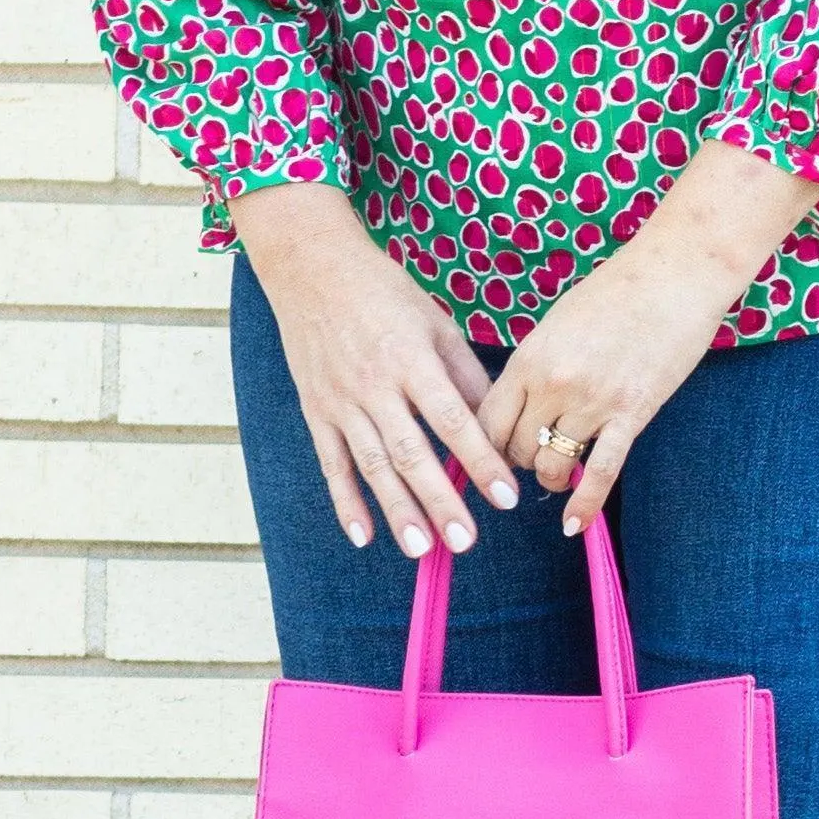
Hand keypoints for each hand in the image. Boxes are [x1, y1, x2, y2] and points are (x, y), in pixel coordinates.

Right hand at [232, 185, 522, 558]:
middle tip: (465, 541)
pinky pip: (331, 463)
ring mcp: (340, 401)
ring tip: (421, 549)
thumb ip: (465, 375)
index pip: (452, 420)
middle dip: (439, 500)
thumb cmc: (384, 292)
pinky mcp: (316, 411)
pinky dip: (345, 502)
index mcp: (412, 359)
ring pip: (371, 465)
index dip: (480, 460)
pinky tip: (362, 536)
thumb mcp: (436, 322)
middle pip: (411, 452)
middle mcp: (374, 384)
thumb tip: (497, 424)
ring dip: (396, 510)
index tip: (507, 497)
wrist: (311, 269)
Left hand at [480, 145, 818, 533]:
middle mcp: (553, 384)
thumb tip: (519, 404)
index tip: (488, 455)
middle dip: (518, 461)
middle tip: (527, 462)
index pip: (488, 420)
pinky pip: (599, 472)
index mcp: (529, 357)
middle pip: (516, 448)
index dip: (483, 446)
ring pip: (552, 465)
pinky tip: (574, 526)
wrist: (675, 275)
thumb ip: (535, 365)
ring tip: (555, 474)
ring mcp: (592, 402)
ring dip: (549, 477)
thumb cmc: (617, 292)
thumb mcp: (558, 323)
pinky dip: (583, 504)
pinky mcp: (631, 415)